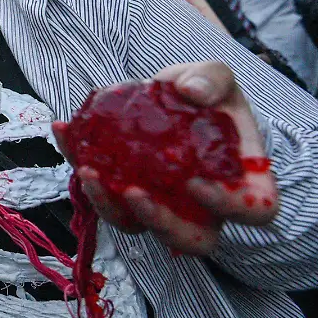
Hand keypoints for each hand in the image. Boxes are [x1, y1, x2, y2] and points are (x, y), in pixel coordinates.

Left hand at [53, 62, 278, 255]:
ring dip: (108, 205)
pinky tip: (65, 129)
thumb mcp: (216, 78)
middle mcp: (204, 207)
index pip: (253, 212)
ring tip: (88, 168)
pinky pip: (101, 193)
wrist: (172, 97)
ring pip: (137, 226)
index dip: (227, 206)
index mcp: (243, 183)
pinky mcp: (122, 193)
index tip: (195, 182)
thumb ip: (211, 79)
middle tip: (131, 191)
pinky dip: (77, 160)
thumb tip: (190, 91)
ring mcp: (161, 206)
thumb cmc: (206, 96)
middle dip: (160, 222)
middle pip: (193, 239)